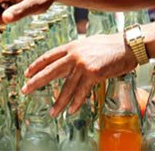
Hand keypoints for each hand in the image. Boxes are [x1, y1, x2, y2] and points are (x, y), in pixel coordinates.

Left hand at [21, 33, 137, 116]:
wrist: (128, 46)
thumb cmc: (112, 45)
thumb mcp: (89, 43)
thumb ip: (77, 51)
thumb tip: (69, 60)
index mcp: (72, 46)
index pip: (49, 56)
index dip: (37, 65)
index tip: (27, 73)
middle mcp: (75, 55)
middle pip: (50, 71)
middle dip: (36, 82)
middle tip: (26, 90)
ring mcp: (83, 65)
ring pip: (66, 87)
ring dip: (58, 101)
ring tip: (52, 112)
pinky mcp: (93, 74)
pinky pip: (81, 92)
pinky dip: (76, 102)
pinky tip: (70, 110)